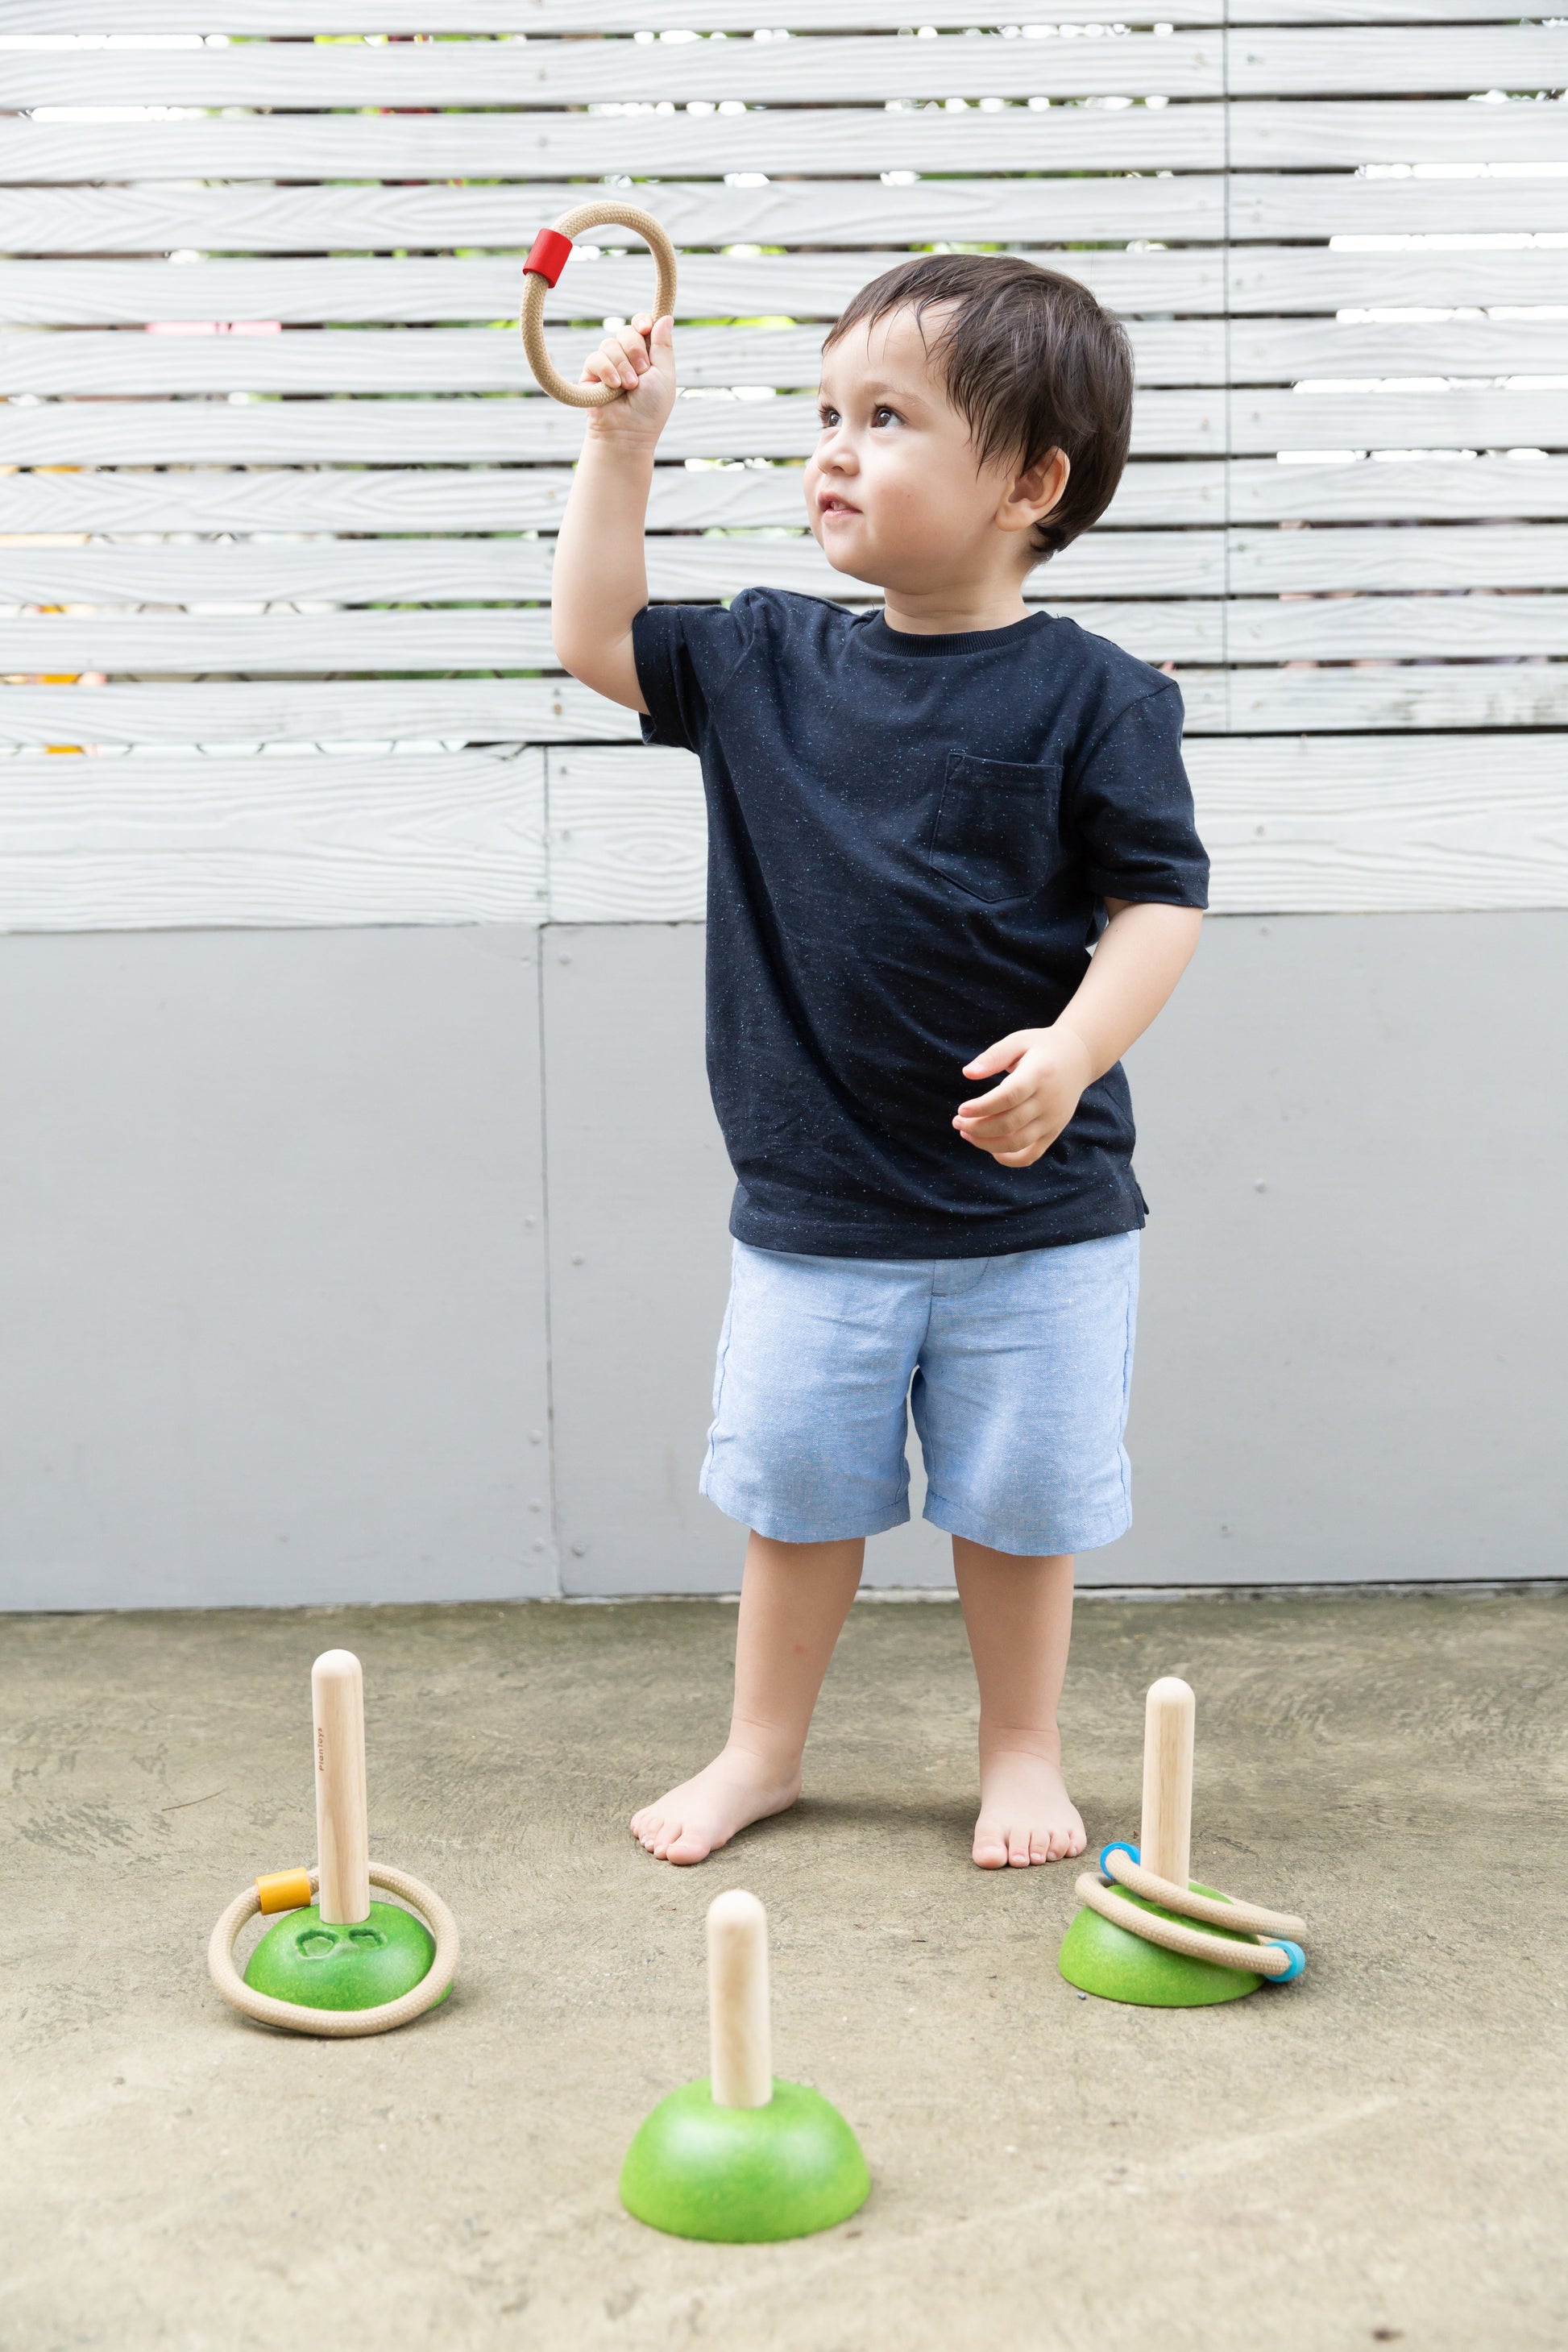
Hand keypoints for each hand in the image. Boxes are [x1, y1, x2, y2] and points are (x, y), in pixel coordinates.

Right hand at [581, 311, 676, 445]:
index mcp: (647, 355)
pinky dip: (607, 370)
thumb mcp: (664, 374)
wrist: (628, 432)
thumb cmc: (650, 408)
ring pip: (610, 343)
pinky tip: (614, 386)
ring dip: (623, 365)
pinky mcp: (591, 373)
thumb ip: (664, 346)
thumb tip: (666, 317)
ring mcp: (609, 363)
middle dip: (636, 350)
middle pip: (627, 331)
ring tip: (629, 386)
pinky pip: (596, 357)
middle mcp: (627, 356)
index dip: (642, 322)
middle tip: (642, 372)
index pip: (642, 326)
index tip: (645, 328)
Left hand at [953, 1026, 1094, 1167]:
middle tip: (957, 1121)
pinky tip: (991, 1149)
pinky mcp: (1054, 1132)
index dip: (983, 1107)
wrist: (1079, 1058)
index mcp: (1039, 1074)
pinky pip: (1031, 1155)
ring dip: (987, 1144)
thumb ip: (993, 1056)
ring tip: (967, 1133)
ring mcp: (1053, 1120)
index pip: (1009, 1097)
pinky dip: (1008, 1159)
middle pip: (1009, 1123)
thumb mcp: (1018, 1041)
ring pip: (1017, 1143)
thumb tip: (967, 1073)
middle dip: (977, 1127)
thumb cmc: (1041, 1048)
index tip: (961, 1109)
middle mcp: (1049, 1100)